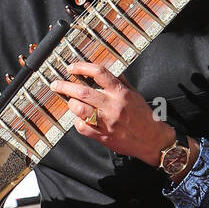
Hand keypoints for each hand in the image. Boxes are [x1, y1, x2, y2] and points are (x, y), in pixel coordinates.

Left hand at [51, 61, 171, 165]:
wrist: (152, 140)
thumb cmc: (144, 116)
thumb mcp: (134, 94)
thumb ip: (119, 82)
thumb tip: (104, 72)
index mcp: (121, 93)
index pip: (99, 73)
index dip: (82, 67)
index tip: (72, 67)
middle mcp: (112, 106)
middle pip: (83, 92)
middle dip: (65, 86)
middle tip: (56, 84)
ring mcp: (106, 122)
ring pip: (80, 109)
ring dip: (70, 103)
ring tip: (68, 100)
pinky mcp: (102, 136)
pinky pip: (82, 127)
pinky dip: (78, 121)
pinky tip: (79, 117)